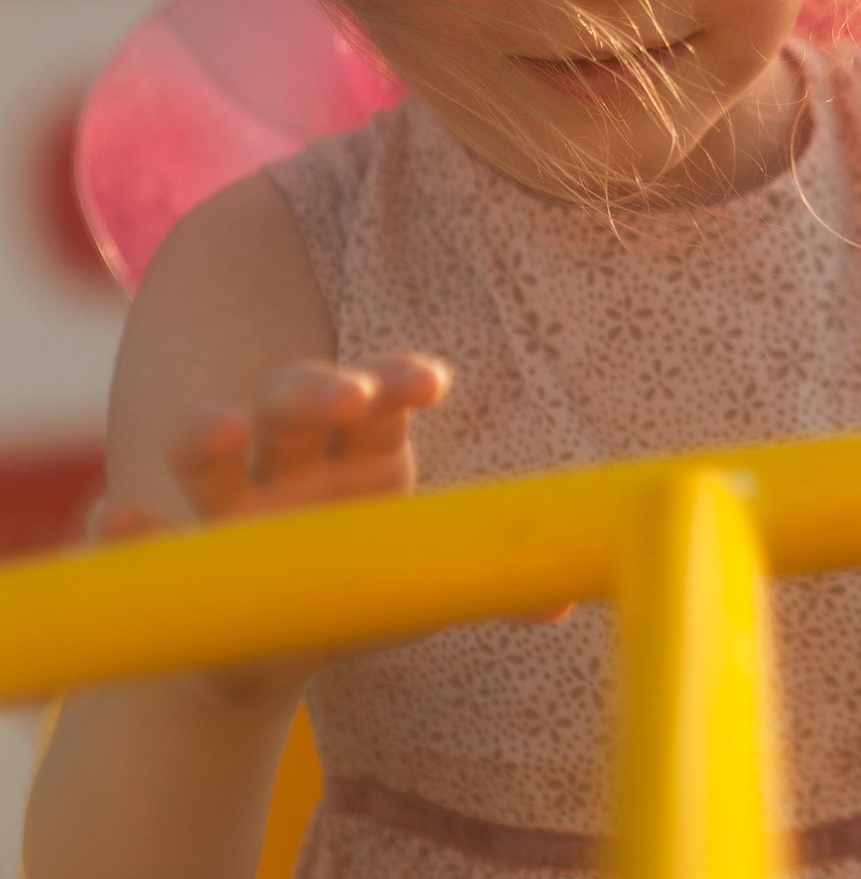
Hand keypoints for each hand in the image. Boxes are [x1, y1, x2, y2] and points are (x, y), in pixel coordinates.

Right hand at [90, 354, 456, 699]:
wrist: (268, 655)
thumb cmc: (358, 593)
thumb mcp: (421, 586)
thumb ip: (484, 581)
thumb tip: (562, 601)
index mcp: (366, 456)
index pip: (386, 401)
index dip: (403, 381)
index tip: (428, 384)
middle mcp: (293, 464)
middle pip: (298, 403)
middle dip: (318, 388)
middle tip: (347, 394)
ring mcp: (226, 506)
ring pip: (210, 451)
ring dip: (209, 431)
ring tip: (220, 429)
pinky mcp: (171, 558)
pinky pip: (140, 540)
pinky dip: (127, 532)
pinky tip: (121, 522)